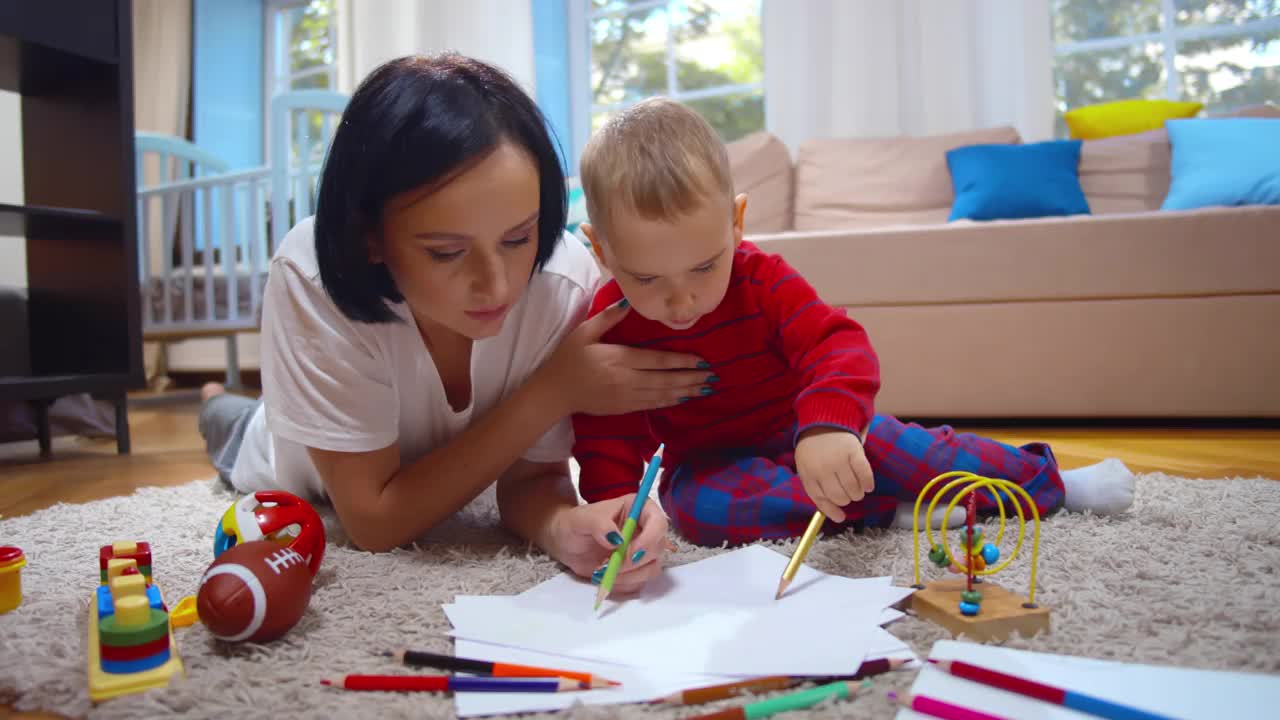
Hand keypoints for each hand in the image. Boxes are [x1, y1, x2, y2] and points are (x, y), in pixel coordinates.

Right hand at [541, 299, 713, 415]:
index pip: (657, 361)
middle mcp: (626, 379)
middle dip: (691, 378)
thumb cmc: (568, 359)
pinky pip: (652, 405)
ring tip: (705, 388)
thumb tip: (629, 301)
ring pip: (662, 394)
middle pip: (665, 380)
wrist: (554, 393)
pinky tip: (683, 398)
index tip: (701, 361)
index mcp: (619, 359)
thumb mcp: (584, 332)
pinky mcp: (623, 408)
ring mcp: (626, 396)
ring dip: (685, 391)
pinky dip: (670, 401)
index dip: (681, 362)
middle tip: (712, 377)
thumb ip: (608, 317)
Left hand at [548, 493, 671, 594]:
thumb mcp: (582, 520)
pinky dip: (622, 584)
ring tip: (602, 571)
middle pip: (658, 549)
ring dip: (628, 576)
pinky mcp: (636, 569)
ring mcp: (643, 550)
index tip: (629, 553)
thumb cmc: (575, 524)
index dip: (649, 540)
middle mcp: (646, 529)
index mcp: (638, 508)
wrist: (566, 542)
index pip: (659, 522)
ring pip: (652, 569)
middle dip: (634, 562)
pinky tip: (604, 577)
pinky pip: (640, 582)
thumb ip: (599, 524)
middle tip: (610, 565)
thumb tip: (617, 538)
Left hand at [795, 428, 873, 522]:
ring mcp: (838, 460)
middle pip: (839, 496)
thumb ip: (817, 487)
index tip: (841, 517)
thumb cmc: (815, 448)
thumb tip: (836, 516)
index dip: (832, 510)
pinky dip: (868, 484)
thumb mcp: (807, 467)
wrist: (824, 420)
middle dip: (846, 500)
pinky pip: (864, 475)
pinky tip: (868, 486)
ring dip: (858, 494)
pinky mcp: (854, 451)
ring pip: (853, 489)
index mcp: (808, 473)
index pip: (820, 499)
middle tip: (849, 495)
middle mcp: (822, 468)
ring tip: (858, 490)